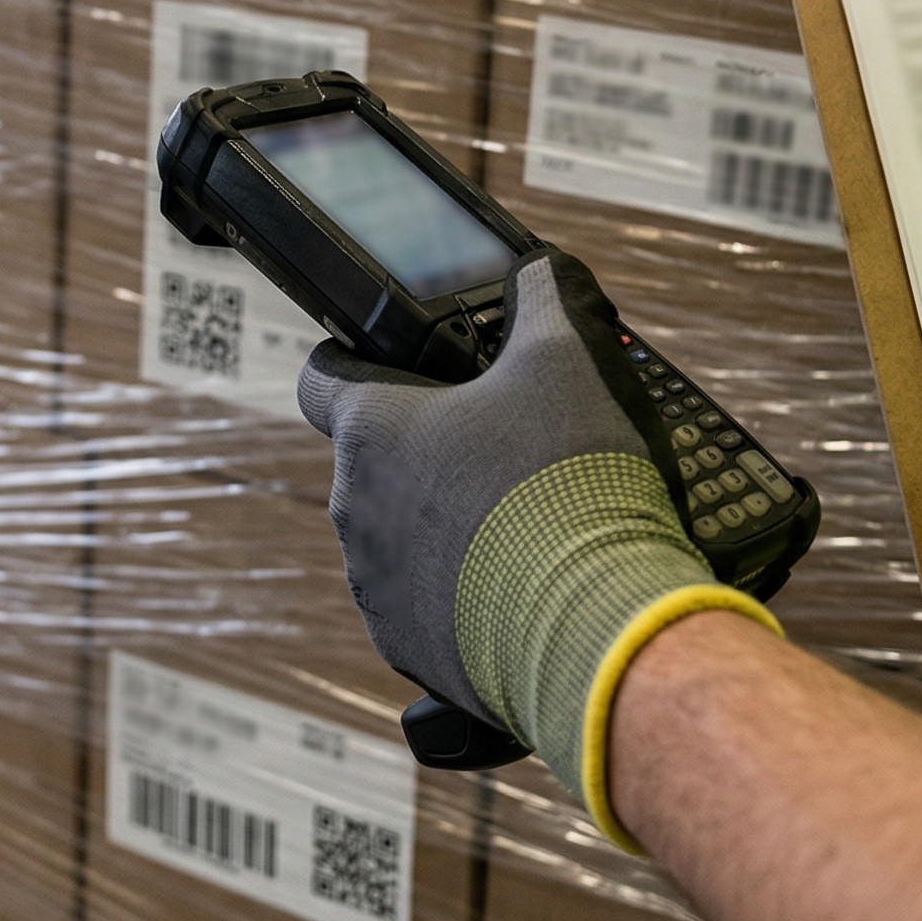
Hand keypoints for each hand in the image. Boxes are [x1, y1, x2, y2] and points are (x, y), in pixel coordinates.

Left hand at [297, 247, 779, 842]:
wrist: (600, 628)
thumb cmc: (570, 483)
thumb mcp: (569, 361)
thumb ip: (545, 300)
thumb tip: (540, 271)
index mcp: (371, 431)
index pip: (320, 379)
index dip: (349, 362)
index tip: (390, 367)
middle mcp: (353, 508)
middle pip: (372, 462)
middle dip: (425, 452)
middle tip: (497, 451)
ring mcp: (375, 585)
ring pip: (395, 537)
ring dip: (441, 527)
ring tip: (518, 525)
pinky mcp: (408, 649)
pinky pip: (422, 608)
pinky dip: (460, 595)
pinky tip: (520, 586)